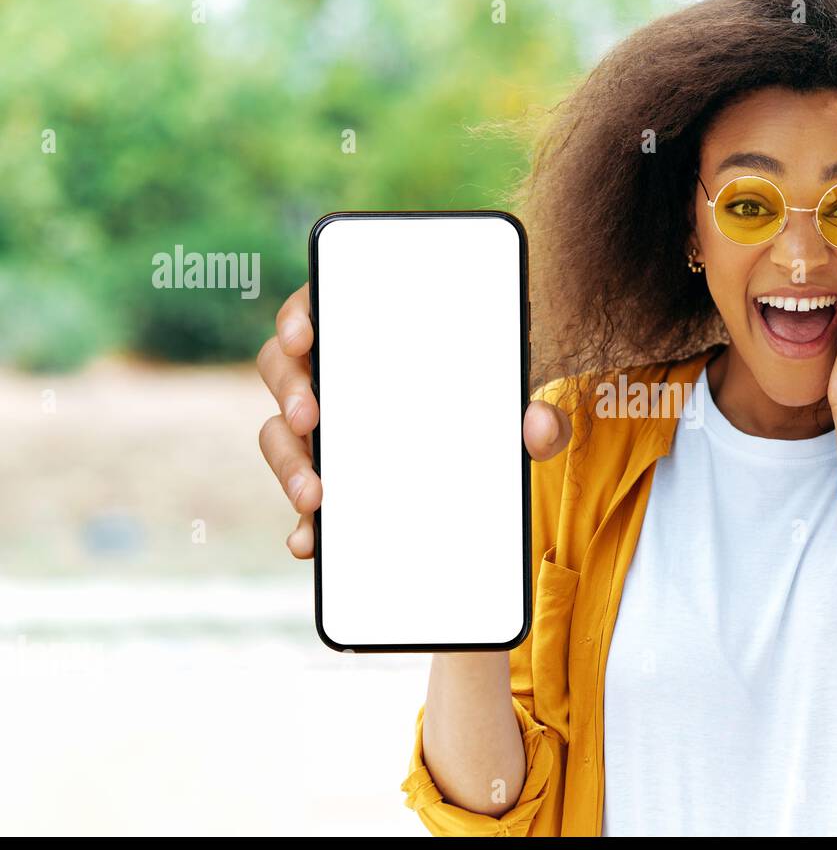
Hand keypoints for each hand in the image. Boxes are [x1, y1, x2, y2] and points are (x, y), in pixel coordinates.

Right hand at [256, 283, 571, 558]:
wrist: (482, 465)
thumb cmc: (487, 410)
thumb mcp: (517, 412)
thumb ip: (538, 418)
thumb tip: (542, 427)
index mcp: (368, 336)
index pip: (317, 308)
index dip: (299, 316)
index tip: (303, 336)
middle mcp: (333, 376)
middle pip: (283, 370)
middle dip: (290, 391)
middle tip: (312, 416)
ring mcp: (323, 429)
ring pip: (281, 435)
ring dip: (288, 463)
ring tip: (314, 494)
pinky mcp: (327, 477)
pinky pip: (303, 497)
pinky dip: (305, 523)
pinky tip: (312, 541)